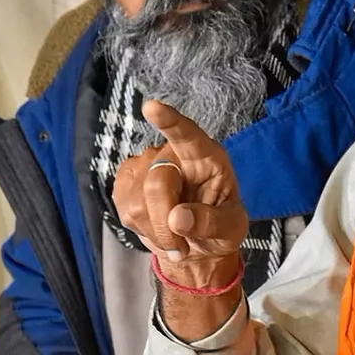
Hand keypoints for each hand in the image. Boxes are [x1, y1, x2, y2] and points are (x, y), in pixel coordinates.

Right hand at [113, 100, 248, 287]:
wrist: (197, 246)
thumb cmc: (220, 229)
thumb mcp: (231, 229)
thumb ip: (211, 223)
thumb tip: (177, 219)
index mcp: (207, 156)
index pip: (188, 135)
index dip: (170, 121)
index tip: (152, 107)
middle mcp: (175, 154)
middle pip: (158, 181)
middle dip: (165, 221)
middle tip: (180, 247)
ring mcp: (148, 165)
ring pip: (137, 199)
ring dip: (154, 229)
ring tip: (174, 238)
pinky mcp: (127, 182)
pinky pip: (123, 206)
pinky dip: (141, 227)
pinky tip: (156, 226)